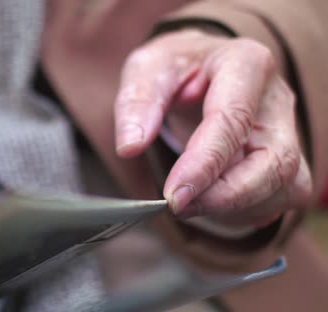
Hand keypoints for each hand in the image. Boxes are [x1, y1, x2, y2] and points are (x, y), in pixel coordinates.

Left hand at [115, 29, 311, 225]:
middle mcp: (277, 99)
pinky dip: (245, 211)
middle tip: (178, 206)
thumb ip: (136, 103)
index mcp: (246, 64)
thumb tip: (130, 147)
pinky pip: (281, 198)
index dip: (204, 163)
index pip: (233, 120)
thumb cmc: (175, 69)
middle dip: (226, 196)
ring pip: (285, 185)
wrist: (199, 70)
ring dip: (235, 207)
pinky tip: (209, 202)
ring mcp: (288, 132)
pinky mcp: (287, 160)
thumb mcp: (146, 69)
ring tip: (189, 203)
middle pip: (274, 161)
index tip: (173, 194)